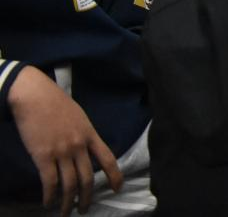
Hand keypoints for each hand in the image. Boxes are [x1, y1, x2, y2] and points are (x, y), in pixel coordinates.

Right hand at [7, 66, 122, 215]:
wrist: (35, 96)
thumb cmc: (55, 104)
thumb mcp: (79, 117)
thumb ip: (83, 135)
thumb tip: (84, 150)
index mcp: (90, 134)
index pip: (108, 158)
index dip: (115, 176)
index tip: (118, 188)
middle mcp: (79, 145)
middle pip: (87, 178)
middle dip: (87, 197)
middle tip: (84, 209)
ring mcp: (62, 151)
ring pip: (69, 184)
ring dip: (68, 202)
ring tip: (66, 212)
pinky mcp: (43, 156)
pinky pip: (50, 182)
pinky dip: (50, 196)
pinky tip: (48, 202)